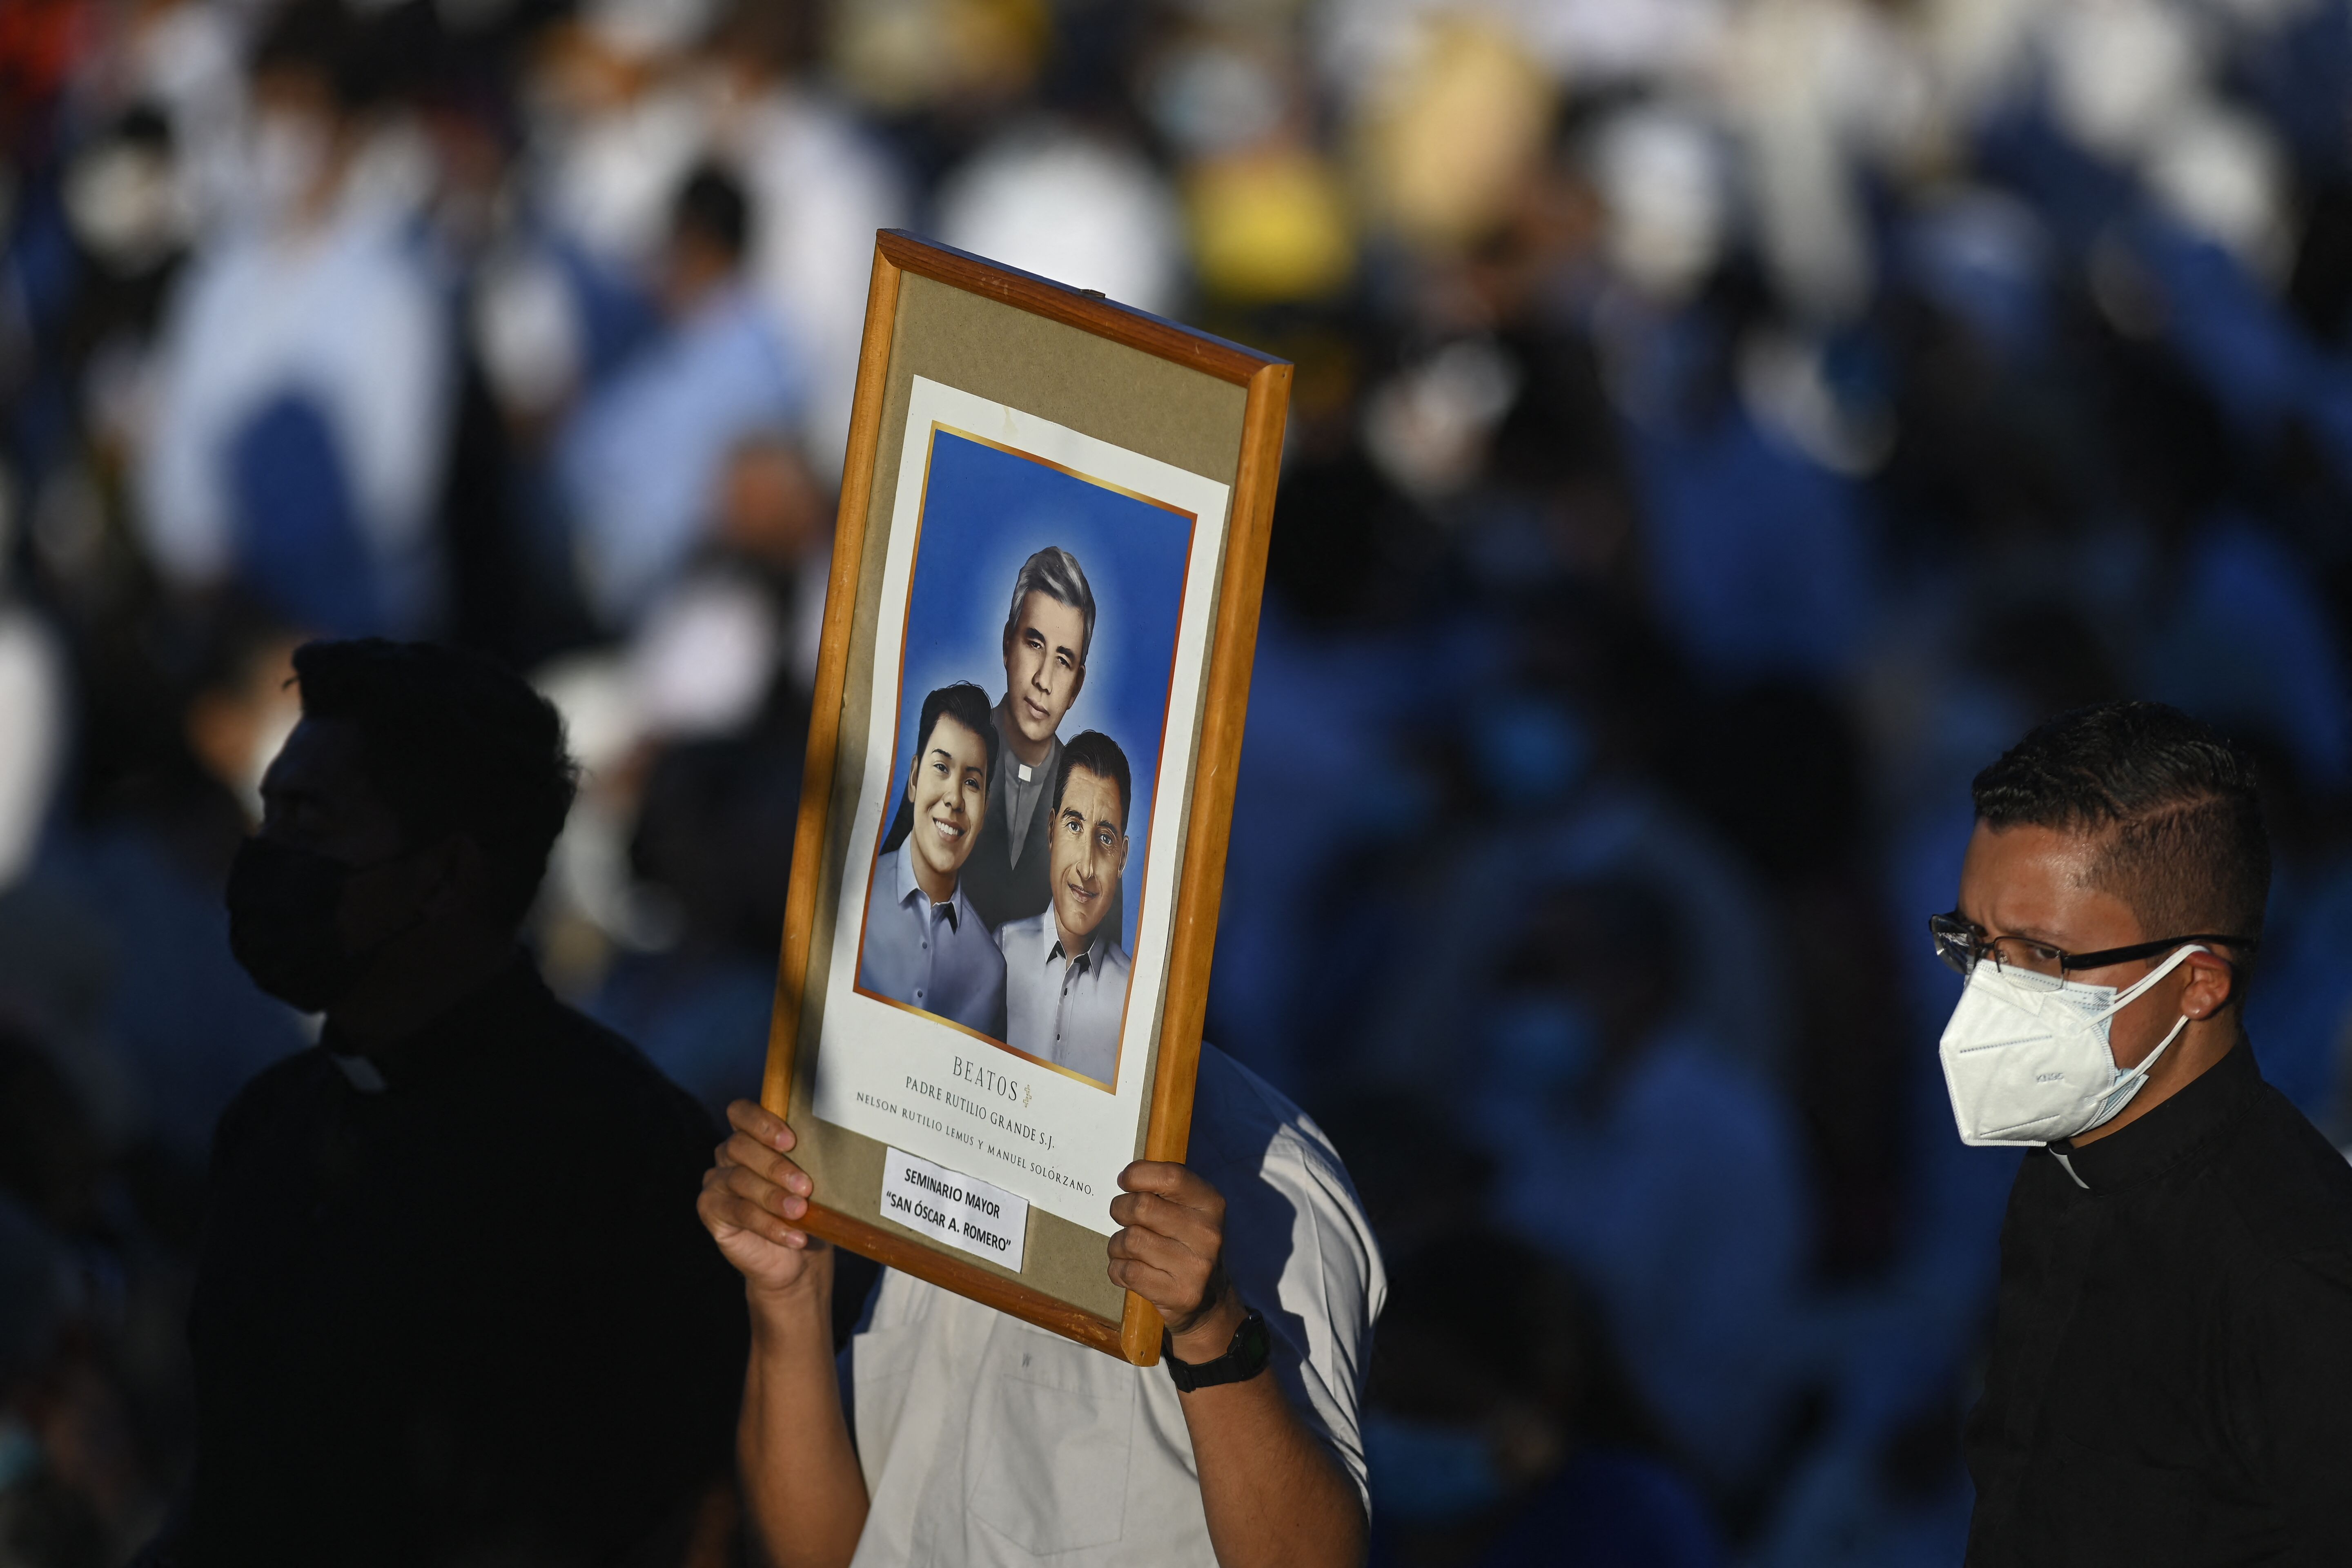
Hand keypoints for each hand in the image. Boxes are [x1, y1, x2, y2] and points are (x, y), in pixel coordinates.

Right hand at [700, 1099, 827, 1305]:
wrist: (796, 1258)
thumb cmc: (807, 1209)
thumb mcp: (812, 1181)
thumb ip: (811, 1160)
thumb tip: (837, 1151)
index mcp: (752, 1136)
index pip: (741, 1112)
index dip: (761, 1121)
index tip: (790, 1140)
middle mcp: (728, 1154)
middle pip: (740, 1146)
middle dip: (775, 1165)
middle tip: (805, 1185)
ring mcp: (717, 1181)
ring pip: (740, 1180)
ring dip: (773, 1197)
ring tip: (800, 1211)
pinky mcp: (711, 1210)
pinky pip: (739, 1213)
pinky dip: (769, 1225)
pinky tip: (794, 1236)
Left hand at [1108, 1161, 1244, 1361]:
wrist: (1211, 1302)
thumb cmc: (1188, 1246)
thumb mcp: (1189, 1211)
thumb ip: (1163, 1192)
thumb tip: (1126, 1178)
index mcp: (1211, 1204)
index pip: (1170, 1176)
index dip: (1138, 1175)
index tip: (1125, 1181)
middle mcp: (1208, 1233)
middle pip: (1142, 1207)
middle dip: (1121, 1209)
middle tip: (1123, 1216)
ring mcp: (1196, 1266)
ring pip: (1129, 1240)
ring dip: (1118, 1244)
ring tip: (1128, 1249)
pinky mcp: (1179, 1294)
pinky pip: (1126, 1271)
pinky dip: (1117, 1269)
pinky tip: (1129, 1270)